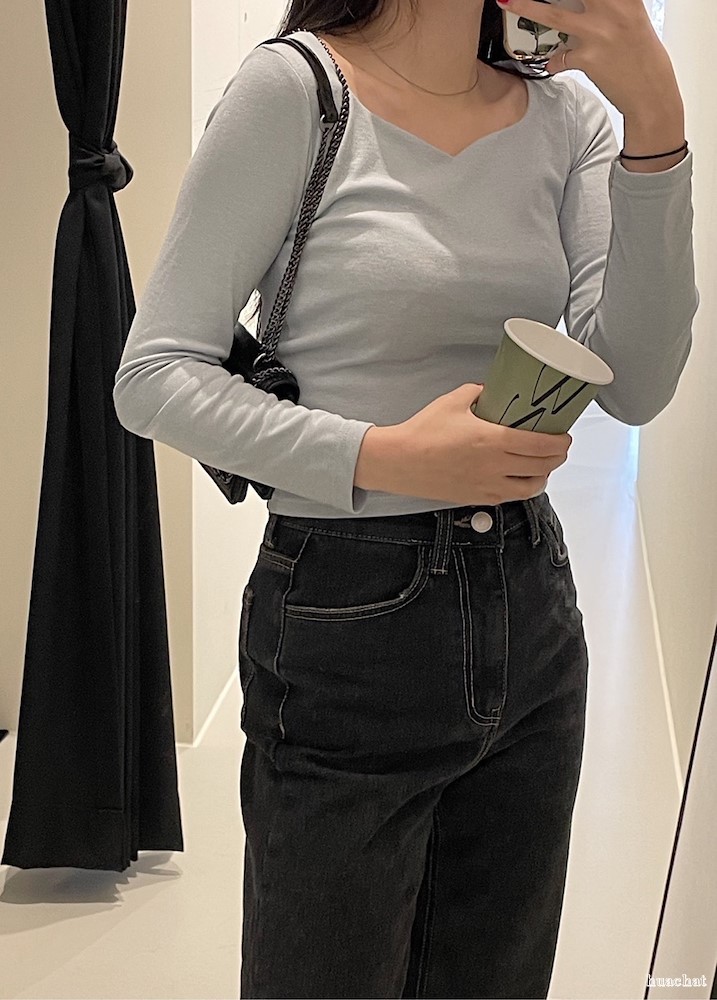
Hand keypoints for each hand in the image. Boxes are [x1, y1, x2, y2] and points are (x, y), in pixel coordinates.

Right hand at [358, 384, 571, 506]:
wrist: (399, 462)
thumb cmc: (422, 433)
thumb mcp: (453, 402)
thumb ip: (478, 393)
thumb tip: (492, 392)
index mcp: (493, 441)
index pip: (541, 445)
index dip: (560, 442)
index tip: (565, 436)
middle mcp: (495, 466)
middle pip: (543, 466)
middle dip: (557, 457)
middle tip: (559, 448)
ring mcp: (488, 485)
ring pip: (531, 487)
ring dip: (543, 476)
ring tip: (543, 465)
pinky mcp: (478, 498)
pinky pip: (510, 497)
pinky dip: (522, 488)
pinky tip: (520, 479)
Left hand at [497, 0, 683, 118]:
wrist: (650, 92)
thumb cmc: (642, 56)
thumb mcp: (634, 19)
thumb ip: (613, 5)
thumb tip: (586, 3)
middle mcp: (614, 10)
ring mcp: (599, 34)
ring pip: (554, 16)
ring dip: (527, 7)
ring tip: (508, 2)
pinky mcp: (588, 59)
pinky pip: (560, 58)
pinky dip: (553, 62)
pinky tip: (552, 64)